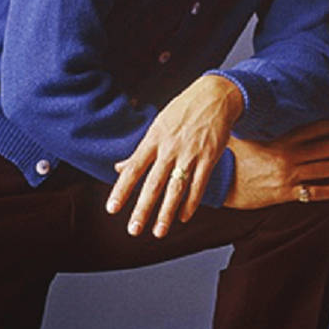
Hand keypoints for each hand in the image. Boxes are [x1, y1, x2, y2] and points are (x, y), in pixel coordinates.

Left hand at [106, 74, 243, 236]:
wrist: (215, 96)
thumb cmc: (183, 110)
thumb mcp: (158, 125)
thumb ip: (141, 150)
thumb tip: (119, 168)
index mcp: (154, 139)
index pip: (134, 168)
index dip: (122, 190)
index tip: (112, 209)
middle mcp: (171, 148)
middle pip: (154, 183)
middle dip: (143, 209)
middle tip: (134, 230)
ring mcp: (191, 153)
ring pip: (177, 188)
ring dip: (167, 212)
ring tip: (159, 232)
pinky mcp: (209, 157)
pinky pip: (199, 184)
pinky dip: (191, 202)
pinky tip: (184, 216)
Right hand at [224, 119, 328, 209]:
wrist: (218, 185)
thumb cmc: (229, 157)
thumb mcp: (243, 134)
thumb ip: (256, 123)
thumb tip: (256, 104)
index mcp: (280, 141)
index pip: (311, 131)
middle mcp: (287, 158)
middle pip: (323, 150)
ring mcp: (287, 177)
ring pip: (322, 170)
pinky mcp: (284, 194)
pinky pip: (312, 193)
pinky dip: (328, 191)